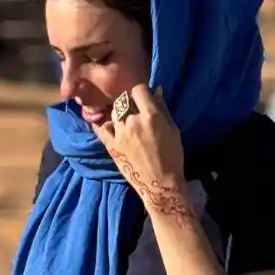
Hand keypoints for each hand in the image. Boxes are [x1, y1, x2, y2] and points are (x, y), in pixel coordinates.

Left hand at [93, 83, 189, 218]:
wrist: (160, 185)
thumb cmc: (172, 157)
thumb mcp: (173, 130)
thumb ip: (162, 108)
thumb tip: (156, 89)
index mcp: (151, 116)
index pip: (139, 90)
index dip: (141, 92)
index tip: (143, 98)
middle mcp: (132, 121)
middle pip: (125, 101)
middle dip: (130, 103)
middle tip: (136, 112)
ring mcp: (119, 133)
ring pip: (114, 113)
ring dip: (120, 114)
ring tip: (128, 124)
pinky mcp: (110, 144)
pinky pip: (101, 127)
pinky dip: (105, 123)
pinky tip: (110, 125)